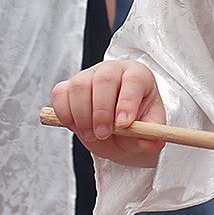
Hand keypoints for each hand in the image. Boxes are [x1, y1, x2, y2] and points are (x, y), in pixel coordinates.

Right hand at [49, 60, 167, 168]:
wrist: (119, 128)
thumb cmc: (137, 122)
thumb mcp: (149, 129)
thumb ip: (151, 135)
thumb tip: (153, 144)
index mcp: (138, 75)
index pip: (133, 80)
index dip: (128, 101)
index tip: (124, 124)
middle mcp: (112, 70)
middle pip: (104, 79)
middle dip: (102, 110)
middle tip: (103, 134)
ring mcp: (88, 76)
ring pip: (79, 86)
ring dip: (82, 115)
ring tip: (91, 135)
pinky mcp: (69, 86)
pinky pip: (60, 94)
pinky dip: (64, 113)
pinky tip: (76, 127)